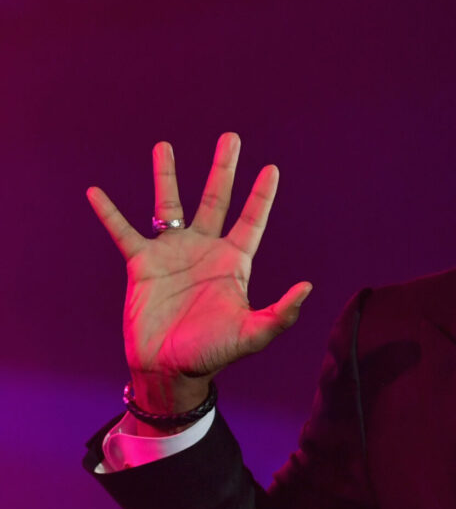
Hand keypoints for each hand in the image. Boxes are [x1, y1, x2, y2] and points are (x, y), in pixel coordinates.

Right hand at [86, 132, 311, 415]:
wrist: (169, 370)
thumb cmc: (213, 354)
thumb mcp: (252, 335)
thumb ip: (281, 313)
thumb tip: (307, 287)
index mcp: (233, 263)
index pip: (251, 221)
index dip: (261, 196)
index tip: (271, 168)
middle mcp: (204, 251)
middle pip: (215, 200)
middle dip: (223, 169)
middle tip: (231, 137)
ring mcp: (172, 254)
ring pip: (169, 205)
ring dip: (166, 176)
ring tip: (163, 146)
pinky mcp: (141, 265)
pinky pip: (123, 232)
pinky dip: (109, 213)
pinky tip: (95, 192)